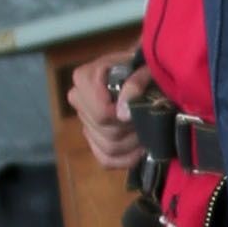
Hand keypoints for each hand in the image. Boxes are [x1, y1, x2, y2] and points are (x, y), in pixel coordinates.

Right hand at [67, 52, 146, 171]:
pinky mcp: (93, 139)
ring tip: (147, 129)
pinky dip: (127, 158)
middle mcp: (78, 99)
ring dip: (134, 143)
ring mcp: (85, 121)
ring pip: (109, 148)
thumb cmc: (146, 66)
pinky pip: (105, 159)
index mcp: (84, 78)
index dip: (124, 117)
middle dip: (132, 130)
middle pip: (107, 132)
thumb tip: (123, 112)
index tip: (140, 107)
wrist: (146, 72)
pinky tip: (141, 148)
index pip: (101, 113)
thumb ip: (137, 82)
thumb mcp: (148, 67)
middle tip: (149, 119)